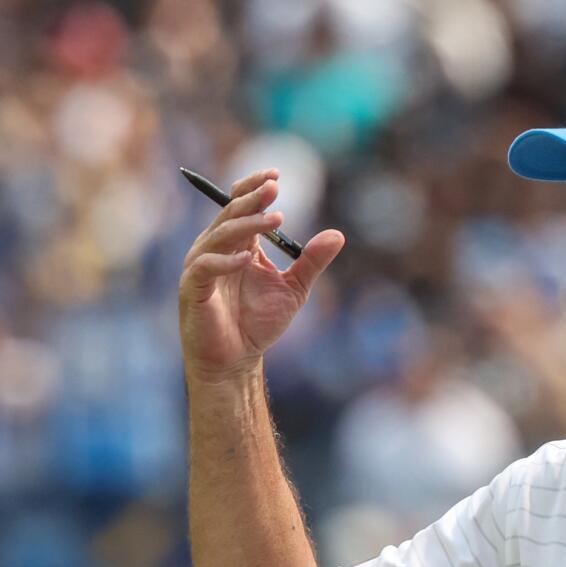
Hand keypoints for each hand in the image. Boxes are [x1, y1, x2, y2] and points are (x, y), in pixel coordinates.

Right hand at [179, 169, 344, 383]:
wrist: (238, 359)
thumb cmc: (259, 323)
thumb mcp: (295, 288)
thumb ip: (312, 261)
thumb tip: (338, 235)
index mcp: (238, 244)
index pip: (241, 206)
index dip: (254, 188)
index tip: (276, 175)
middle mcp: (216, 249)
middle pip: (230, 213)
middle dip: (252, 198)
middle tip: (275, 186)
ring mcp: (202, 267)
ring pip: (220, 234)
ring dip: (247, 224)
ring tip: (275, 219)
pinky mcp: (193, 288)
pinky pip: (205, 266)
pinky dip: (226, 260)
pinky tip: (248, 258)